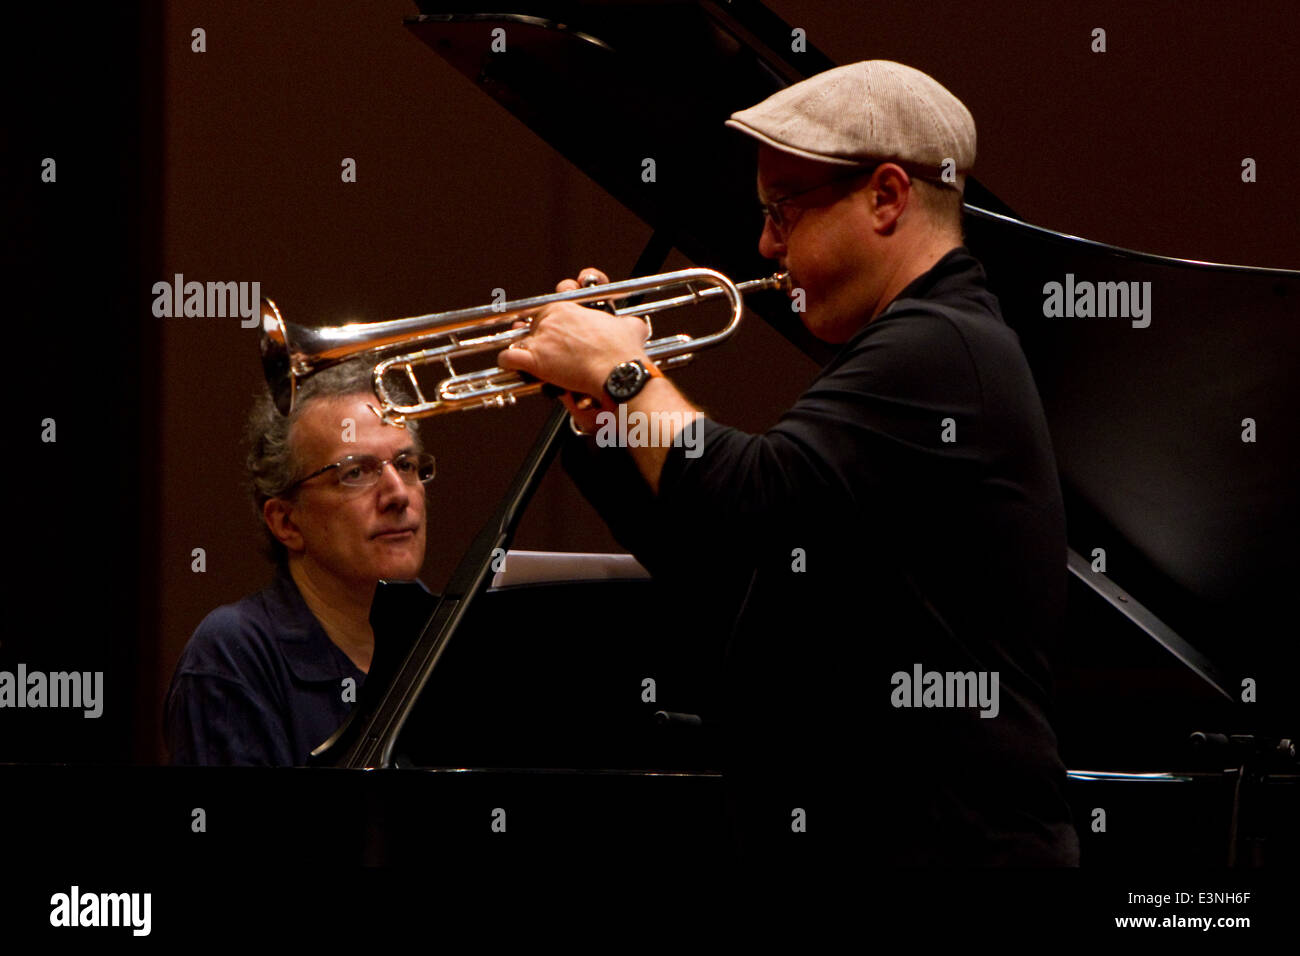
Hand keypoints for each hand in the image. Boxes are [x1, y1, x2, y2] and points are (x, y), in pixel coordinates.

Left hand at [498, 267, 651, 410]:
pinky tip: (513, 366)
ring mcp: (541, 338)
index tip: (558, 328)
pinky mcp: (534, 360)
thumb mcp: (630, 327)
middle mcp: (552, 318)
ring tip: (531, 358)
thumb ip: (626, 322)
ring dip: (524, 348)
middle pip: (533, 323)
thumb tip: (633, 325)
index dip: (554, 319)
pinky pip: (508, 357)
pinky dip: (509, 362)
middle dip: (539, 335)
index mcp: (570, 307)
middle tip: (549, 348)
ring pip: (519, 338)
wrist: (618, 373)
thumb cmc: (624, 351)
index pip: (551, 306)